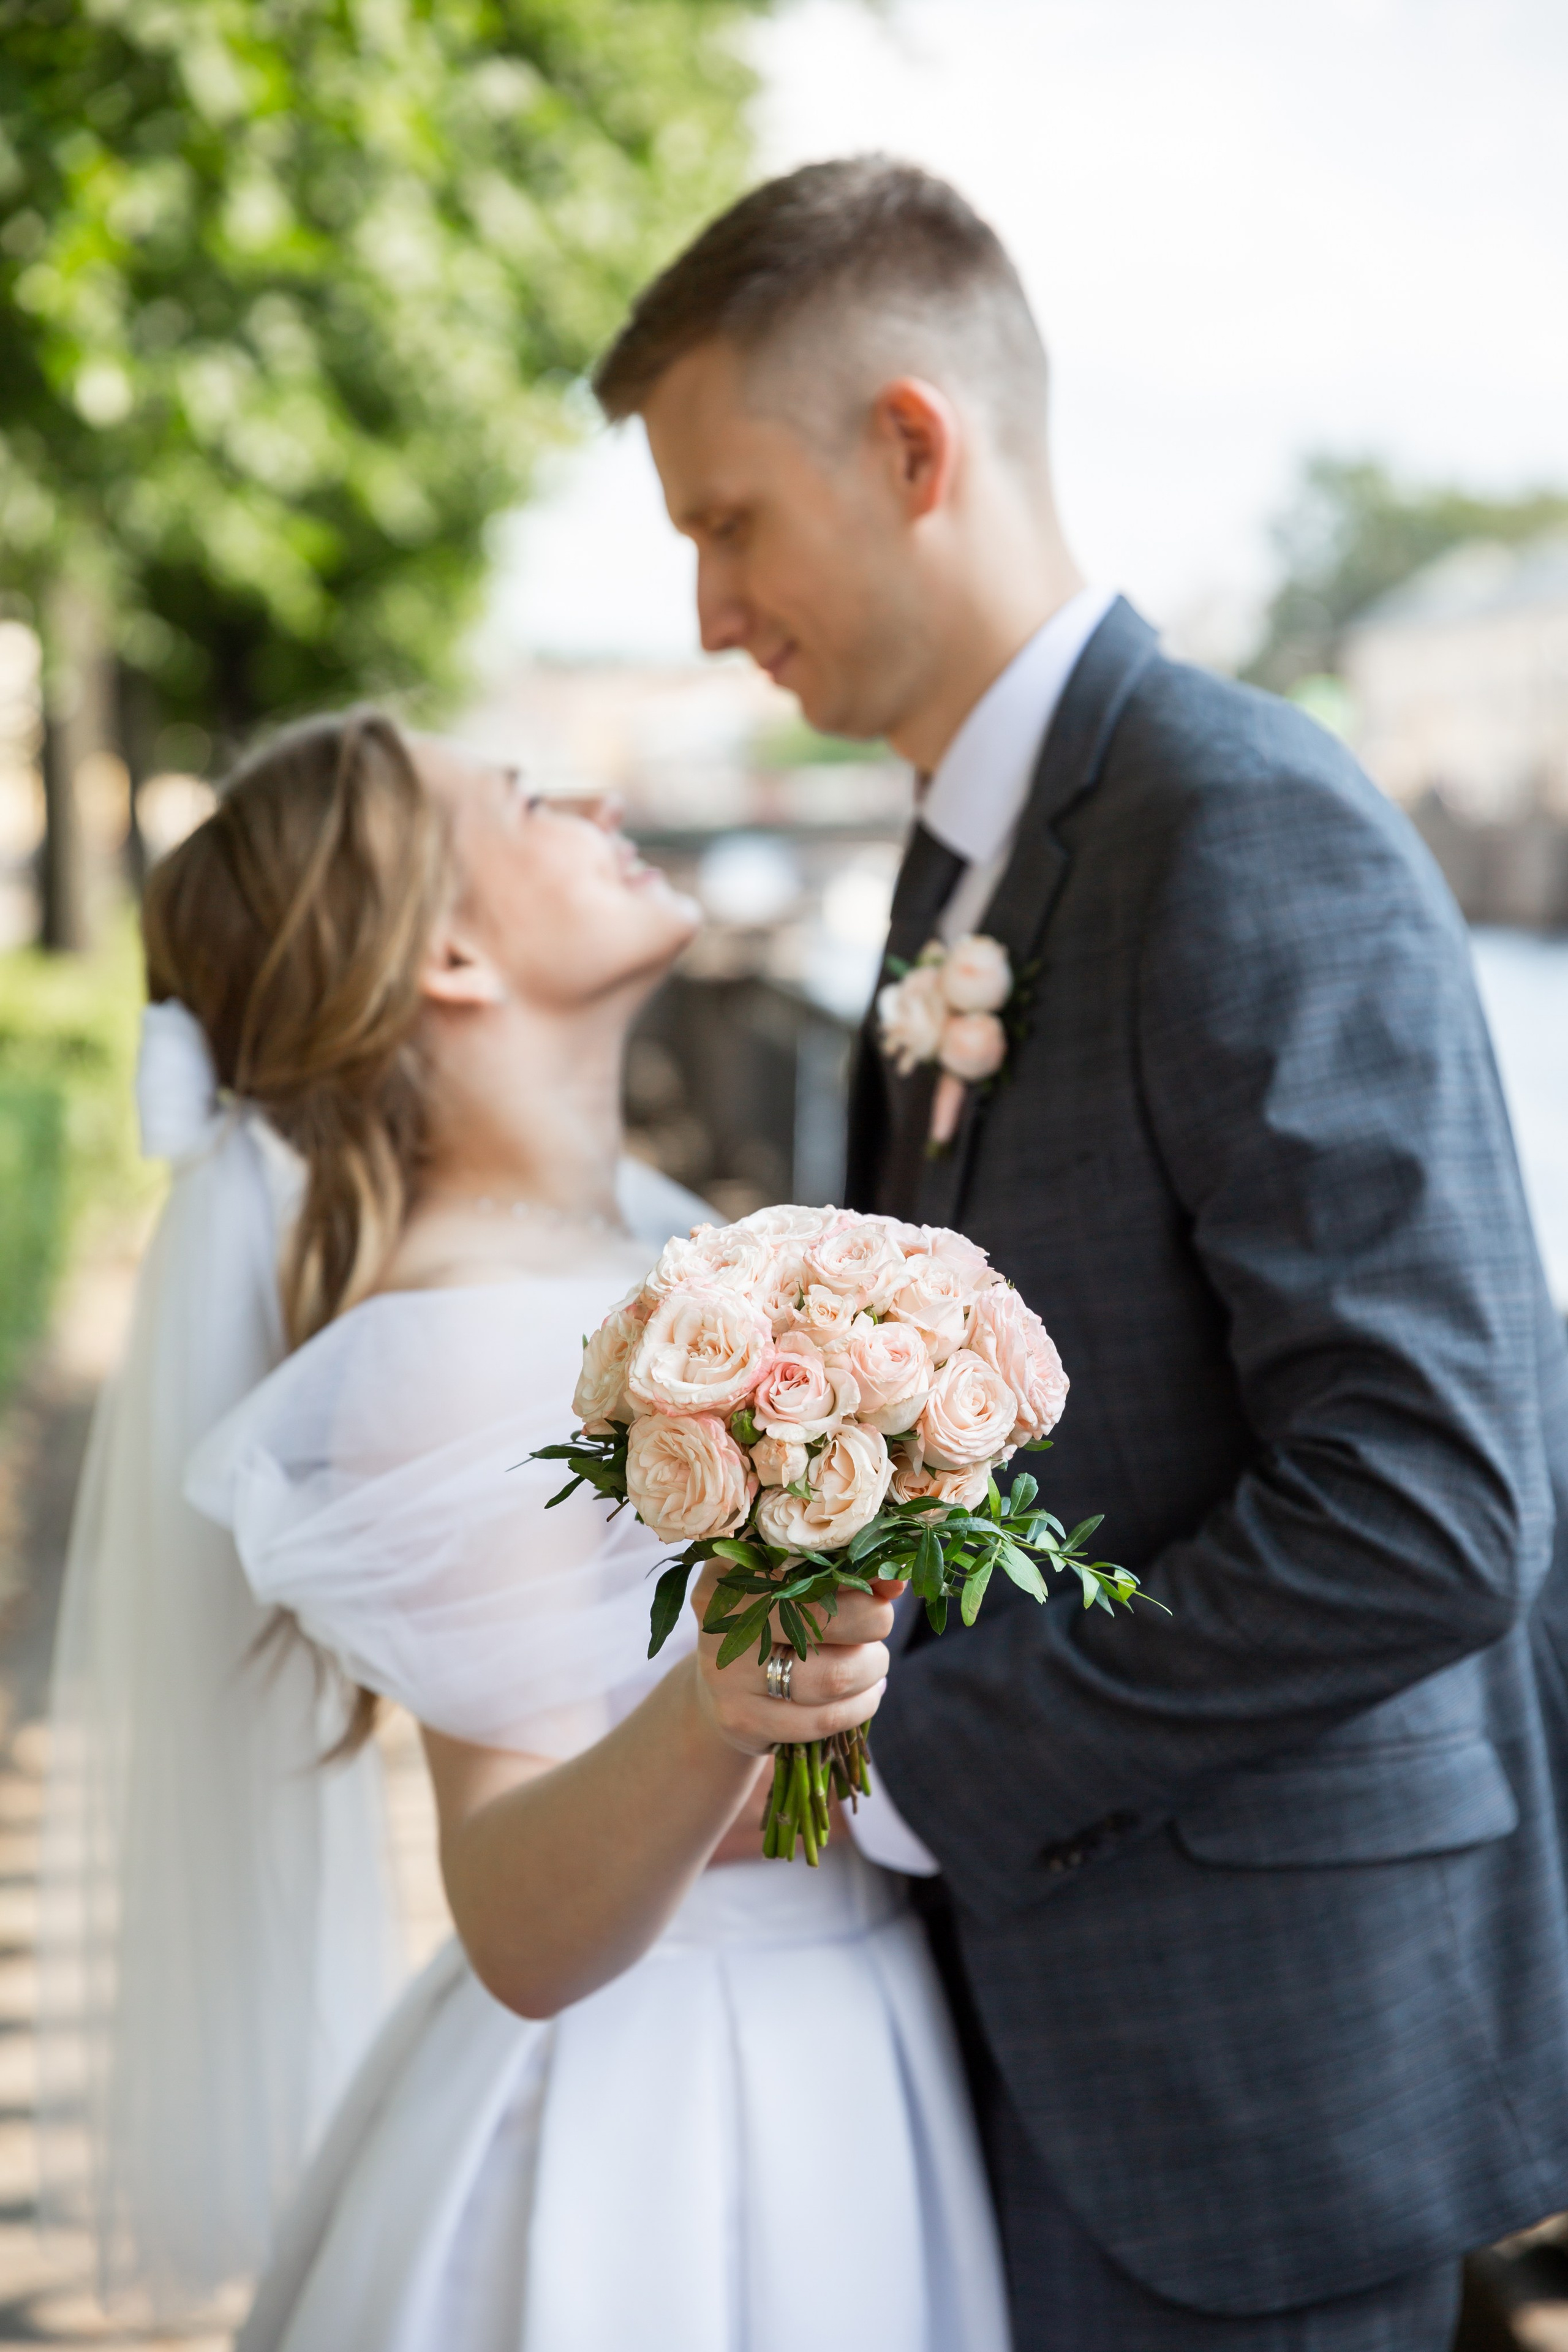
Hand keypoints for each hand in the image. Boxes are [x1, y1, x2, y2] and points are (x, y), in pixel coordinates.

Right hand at [690, 1564, 902, 1758]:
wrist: (725, 1692)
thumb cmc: (776, 1625)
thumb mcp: (797, 1590)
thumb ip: (844, 1576)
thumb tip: (895, 1579)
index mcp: (733, 1565)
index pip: (801, 1556)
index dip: (855, 1566)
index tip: (885, 1577)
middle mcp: (723, 1615)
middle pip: (822, 1614)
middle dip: (872, 1620)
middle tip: (878, 1622)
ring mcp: (726, 1672)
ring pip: (833, 1676)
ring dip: (871, 1668)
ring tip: (872, 1662)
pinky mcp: (741, 1719)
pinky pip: (825, 1718)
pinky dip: (861, 1705)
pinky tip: (865, 1694)